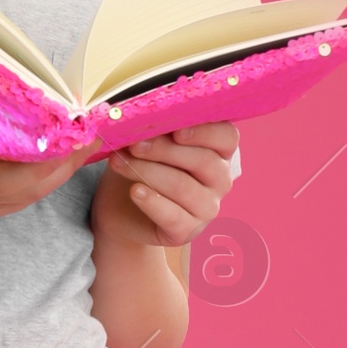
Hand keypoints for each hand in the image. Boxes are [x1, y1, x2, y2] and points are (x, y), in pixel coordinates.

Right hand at [0, 62, 98, 219]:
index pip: (3, 178)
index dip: (40, 166)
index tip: (70, 141)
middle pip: (30, 189)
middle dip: (65, 164)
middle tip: (92, 133)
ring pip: (36, 194)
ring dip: (65, 170)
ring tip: (89, 139)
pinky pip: (32, 194)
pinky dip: (54, 174)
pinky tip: (72, 151)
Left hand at [93, 120, 239, 249]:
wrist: (122, 208)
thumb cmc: (142, 165)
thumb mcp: (149, 141)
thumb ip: (157, 129)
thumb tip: (146, 116)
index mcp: (219, 151)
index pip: (226, 137)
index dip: (205, 132)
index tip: (176, 130)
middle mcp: (220, 180)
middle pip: (203, 161)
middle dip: (165, 150)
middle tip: (134, 144)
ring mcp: (207, 208)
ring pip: (183, 187)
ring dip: (148, 172)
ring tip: (120, 162)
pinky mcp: (188, 231)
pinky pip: (173, 216)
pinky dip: (152, 202)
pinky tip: (135, 191)